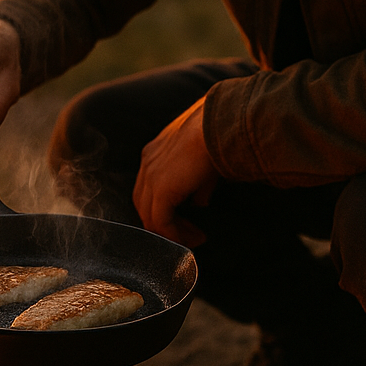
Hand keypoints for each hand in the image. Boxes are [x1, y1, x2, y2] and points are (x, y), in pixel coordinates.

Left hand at [132, 98, 218, 247]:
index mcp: (154, 153)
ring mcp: (150, 177)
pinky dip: (174, 236)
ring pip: (150, 217)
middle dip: (166, 224)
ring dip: (171, 233)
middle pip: (145, 204)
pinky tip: (191, 240)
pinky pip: (160, 223)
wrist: (220, 125)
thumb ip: (197, 184)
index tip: (188, 220)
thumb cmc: (218, 136)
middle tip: (190, 235)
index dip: (166, 208)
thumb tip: (199, 202)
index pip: (150, 189)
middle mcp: (147, 164)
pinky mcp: (160, 191)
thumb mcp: (204, 162)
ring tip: (194, 240)